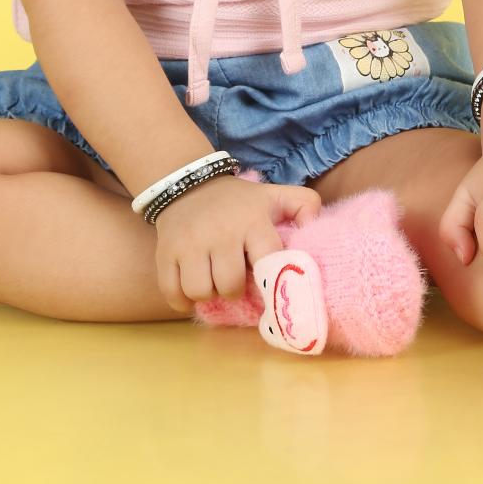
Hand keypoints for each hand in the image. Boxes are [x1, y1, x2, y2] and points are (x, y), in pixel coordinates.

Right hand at [153, 173, 322, 313]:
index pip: (269, 261)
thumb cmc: (238, 201)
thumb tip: (316, 229)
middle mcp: (221, 233)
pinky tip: (190, 290)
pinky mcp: (165, 254)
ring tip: (212, 282)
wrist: (187, 183)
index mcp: (252, 221)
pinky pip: (173, 294)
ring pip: (200, 291)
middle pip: (230, 285)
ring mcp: (190, 244)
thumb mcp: (274, 195)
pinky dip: (182, 300)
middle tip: (234, 279)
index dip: (272, 279)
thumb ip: (305, 205)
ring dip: (208, 295)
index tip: (271, 286)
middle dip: (234, 289)